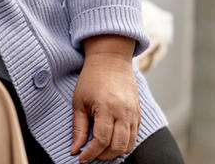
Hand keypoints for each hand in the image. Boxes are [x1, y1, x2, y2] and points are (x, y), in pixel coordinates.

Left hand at [71, 36, 139, 161]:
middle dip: (103, 155)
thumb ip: (78, 127)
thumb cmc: (92, 79)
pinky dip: (124, 144)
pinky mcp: (139, 114)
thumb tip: (75, 149)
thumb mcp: (79, 101)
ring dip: (115, 152)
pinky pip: (135, 137)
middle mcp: (124, 113)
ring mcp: (134, 114)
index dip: (91, 153)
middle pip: (118, 147)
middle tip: (90, 155)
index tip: (82, 158)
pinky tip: (112, 142)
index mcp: (107, 108)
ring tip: (100, 150)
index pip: (101, 140)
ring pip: (129, 145)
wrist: (110, 61)